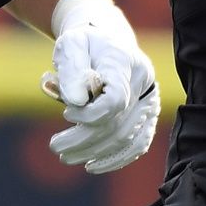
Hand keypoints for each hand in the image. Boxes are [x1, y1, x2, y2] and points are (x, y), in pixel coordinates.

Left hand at [41, 0, 158, 173]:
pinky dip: (116, 158)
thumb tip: (76, 101)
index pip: (115, 100)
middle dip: (83, 140)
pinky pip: (139, 143)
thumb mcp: (70, 46)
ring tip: (66, 157)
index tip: (66, 113)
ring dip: (94, 152)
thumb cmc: (83, 44)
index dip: (89, 115)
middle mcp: (144, 81)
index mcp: (125, 61)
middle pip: (117, 123)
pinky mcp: (149, 114)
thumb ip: (71, 70)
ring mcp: (150, 99)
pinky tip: (93, 165)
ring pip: (126, 138)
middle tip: (55, 146)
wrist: (104, 40)